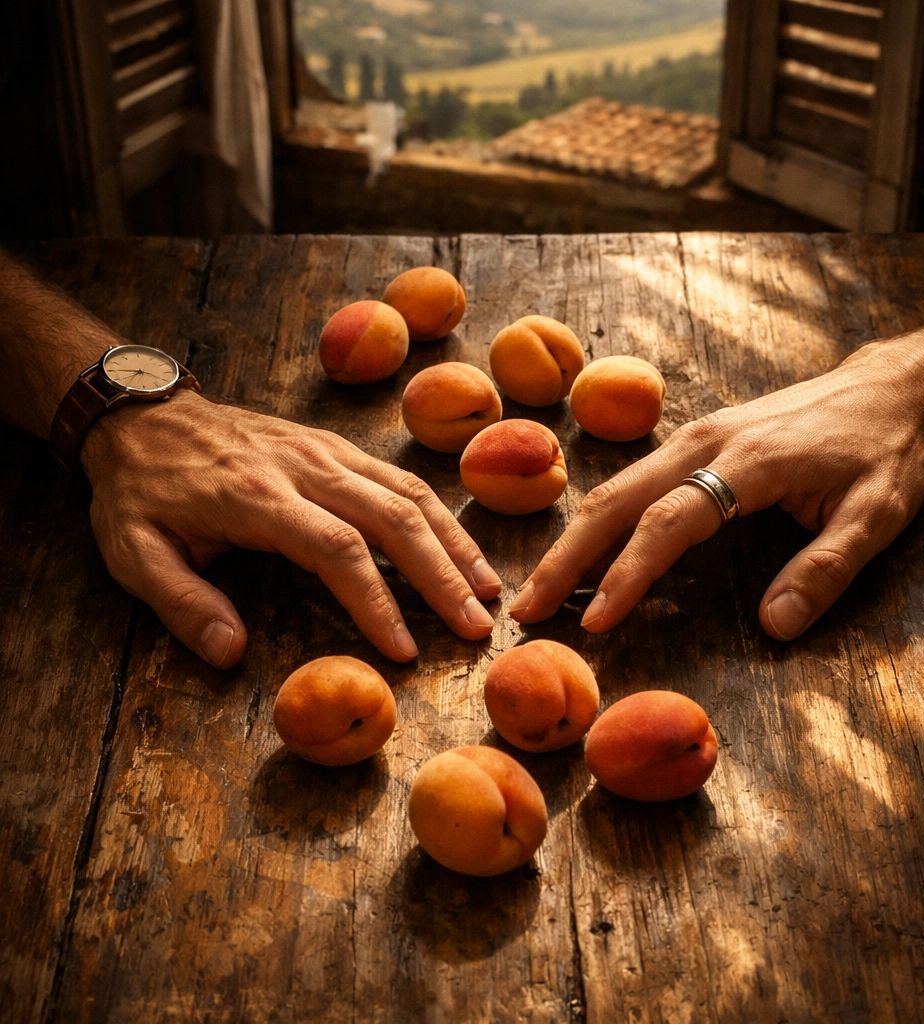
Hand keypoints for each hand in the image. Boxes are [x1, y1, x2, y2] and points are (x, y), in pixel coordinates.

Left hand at [80, 390, 501, 666]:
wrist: (145, 414)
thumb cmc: (141, 490)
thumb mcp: (133, 552)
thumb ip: (182, 603)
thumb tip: (231, 653)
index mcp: (259, 498)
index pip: (337, 550)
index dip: (377, 601)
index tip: (405, 649)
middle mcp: (306, 468)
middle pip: (393, 519)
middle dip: (441, 577)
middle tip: (475, 627)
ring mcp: (328, 452)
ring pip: (409, 493)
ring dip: (454, 544)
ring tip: (488, 590)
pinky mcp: (337, 447)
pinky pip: (401, 479)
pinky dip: (440, 516)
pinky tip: (459, 548)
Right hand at [510, 331, 923, 639]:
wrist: (890, 387)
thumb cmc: (884, 451)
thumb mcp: (876, 514)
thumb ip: (824, 570)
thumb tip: (774, 627)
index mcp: (747, 461)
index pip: (669, 523)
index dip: (627, 575)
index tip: (594, 622)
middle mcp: (704, 441)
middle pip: (615, 499)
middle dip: (566, 557)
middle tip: (527, 609)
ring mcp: (693, 435)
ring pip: (614, 487)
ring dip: (572, 540)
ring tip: (541, 589)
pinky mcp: (693, 439)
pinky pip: (631, 481)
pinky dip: (598, 520)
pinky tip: (583, 553)